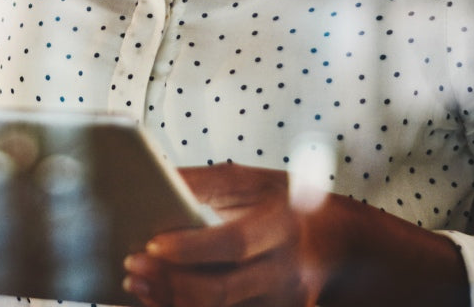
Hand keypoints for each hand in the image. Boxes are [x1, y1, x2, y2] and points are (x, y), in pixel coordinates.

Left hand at [122, 164, 337, 306]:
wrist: (342, 247)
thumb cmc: (291, 207)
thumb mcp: (258, 182)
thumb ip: (209, 182)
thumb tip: (158, 179)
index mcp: (283, 226)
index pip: (233, 244)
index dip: (190, 248)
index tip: (151, 245)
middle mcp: (285, 272)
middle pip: (222, 290)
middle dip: (171, 284)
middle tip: (131, 268)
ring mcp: (282, 304)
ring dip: (171, 303)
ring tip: (136, 285)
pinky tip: (159, 300)